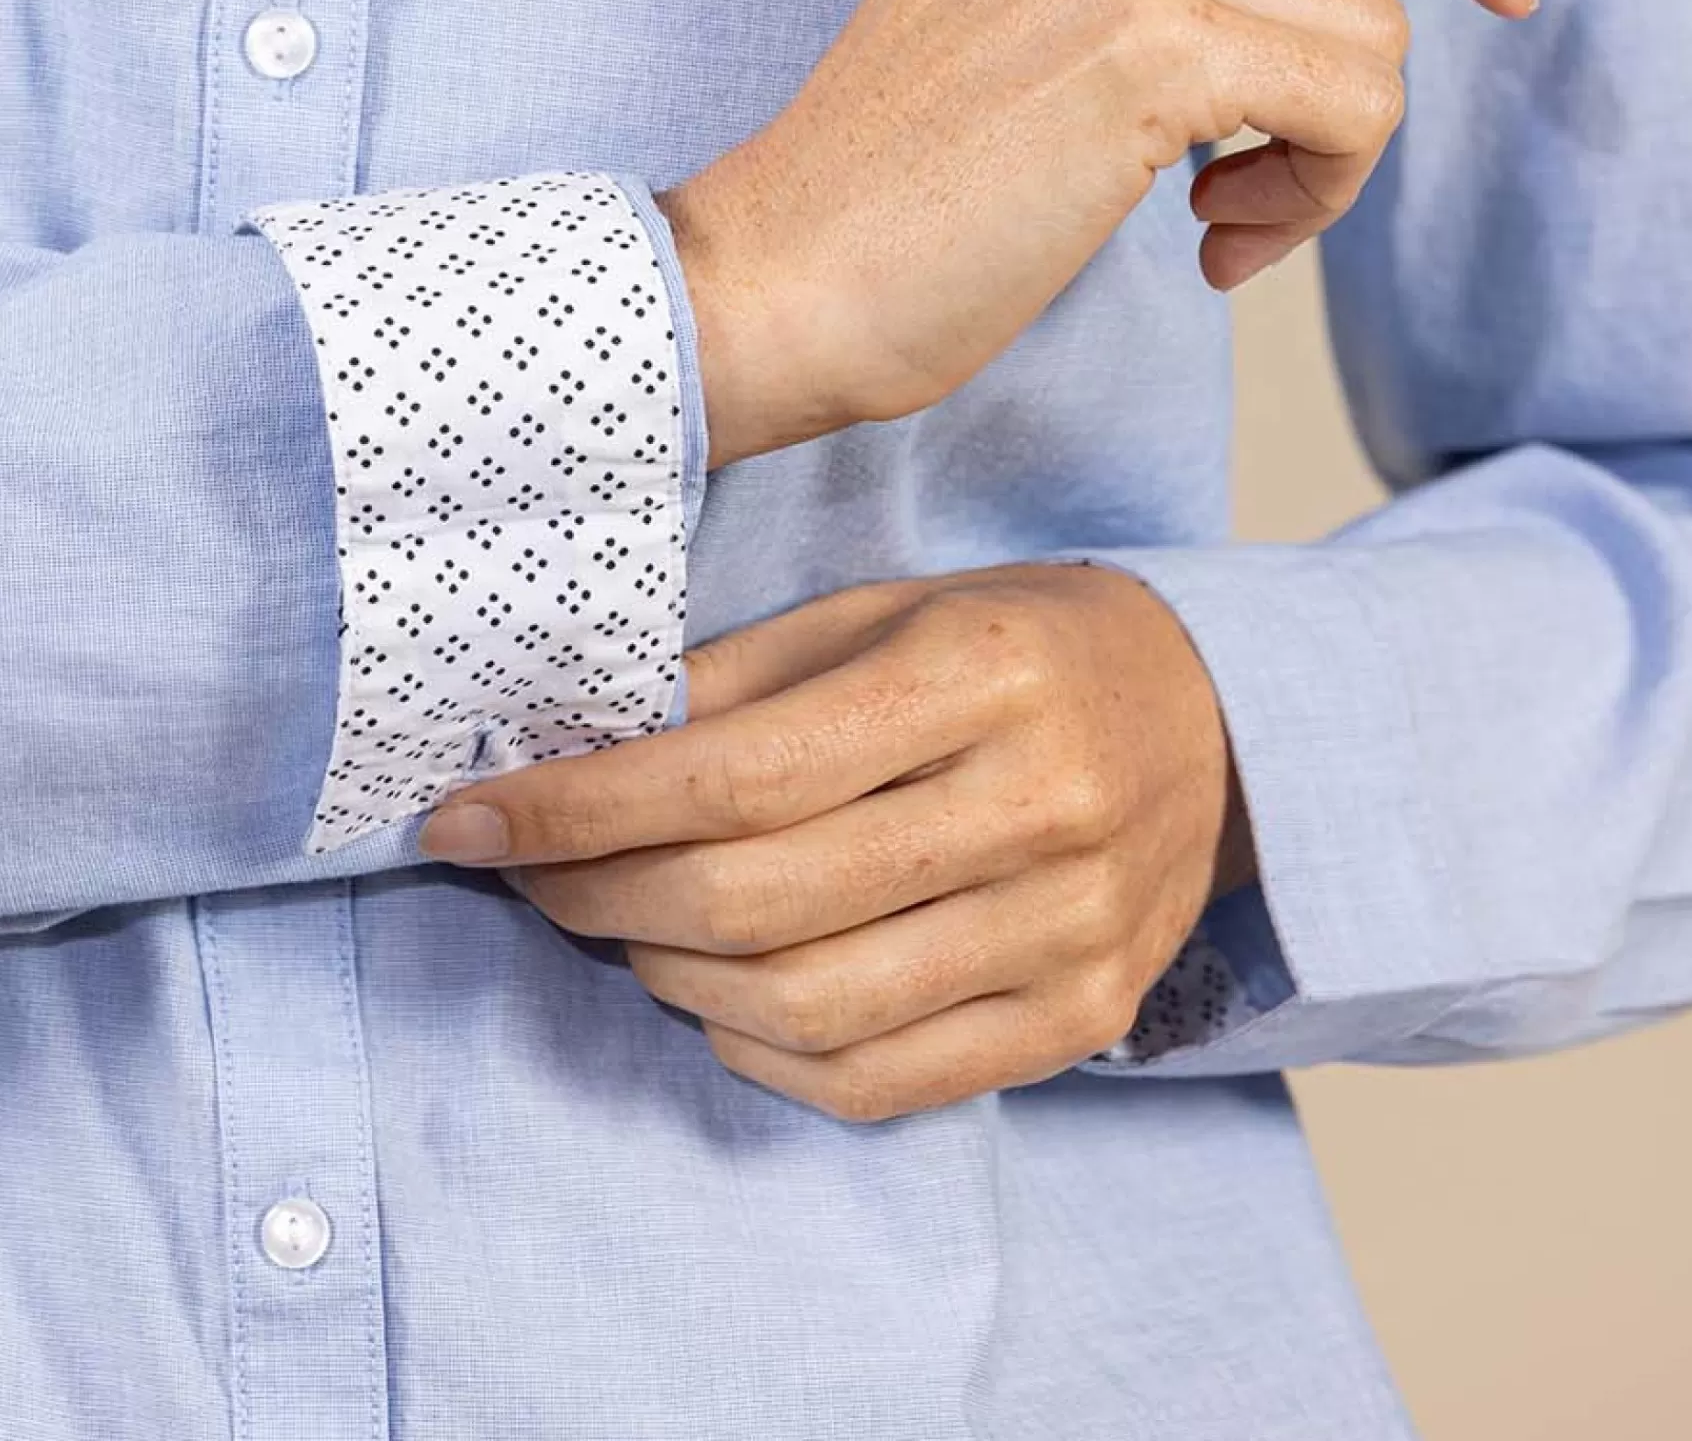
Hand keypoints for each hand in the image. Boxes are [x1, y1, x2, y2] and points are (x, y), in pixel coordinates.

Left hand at [422, 565, 1249, 1121]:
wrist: (1224, 722)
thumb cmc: (1017, 646)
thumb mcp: (884, 610)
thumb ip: (739, 679)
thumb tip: (573, 744)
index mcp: (972, 676)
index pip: (732, 774)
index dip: (578, 808)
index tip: (467, 818)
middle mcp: (1030, 808)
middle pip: (756, 901)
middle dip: (598, 895)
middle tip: (527, 872)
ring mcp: (1066, 931)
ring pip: (807, 1009)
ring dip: (666, 978)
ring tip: (613, 924)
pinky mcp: (1081, 1021)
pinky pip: (880, 1082)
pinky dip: (761, 1055)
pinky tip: (713, 996)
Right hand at [659, 0, 1535, 466]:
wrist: (789, 265)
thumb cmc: (921, 151)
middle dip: (1343, 61)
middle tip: (1244, 167)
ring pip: (1376, 23)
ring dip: (1327, 149)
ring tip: (1211, 206)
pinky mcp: (1150, 40)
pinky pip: (1357, 103)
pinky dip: (1318, 196)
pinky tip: (1211, 240)